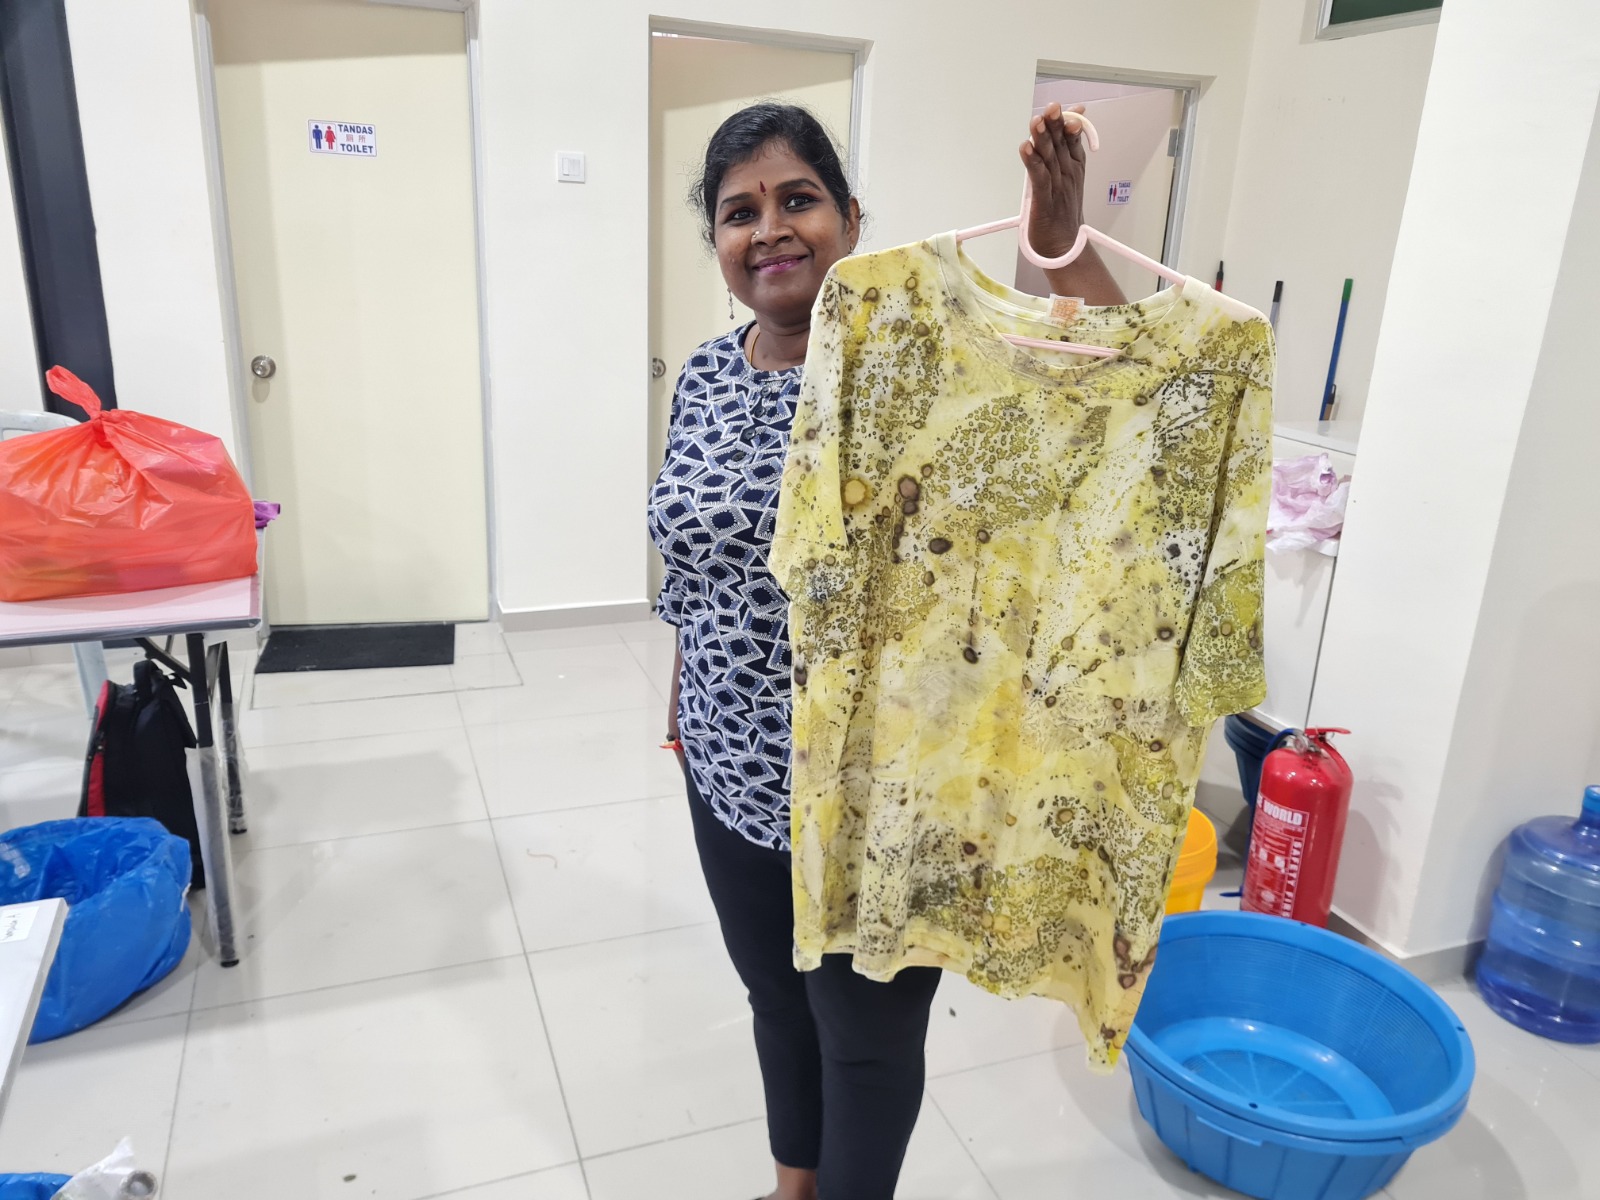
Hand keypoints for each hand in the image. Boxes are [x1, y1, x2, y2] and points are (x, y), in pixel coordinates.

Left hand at [1020, 102, 1088, 259]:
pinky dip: (1032, 162)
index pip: (1072, 138)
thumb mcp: (1067, 181)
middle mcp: (1067, 174)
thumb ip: (1062, 157)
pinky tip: (1026, 148)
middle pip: (1060, 144)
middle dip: (1055, 124)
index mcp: (1074, 168)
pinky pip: (1038, 178)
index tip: (1066, 108)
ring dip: (1042, 138)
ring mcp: (1057, 187)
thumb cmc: (1063, 214)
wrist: (1066, 247)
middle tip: (1052, 107)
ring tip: (1037, 121)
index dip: (1069, 121)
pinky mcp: (1043, 201)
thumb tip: (1061, 134)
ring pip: (1049, 158)